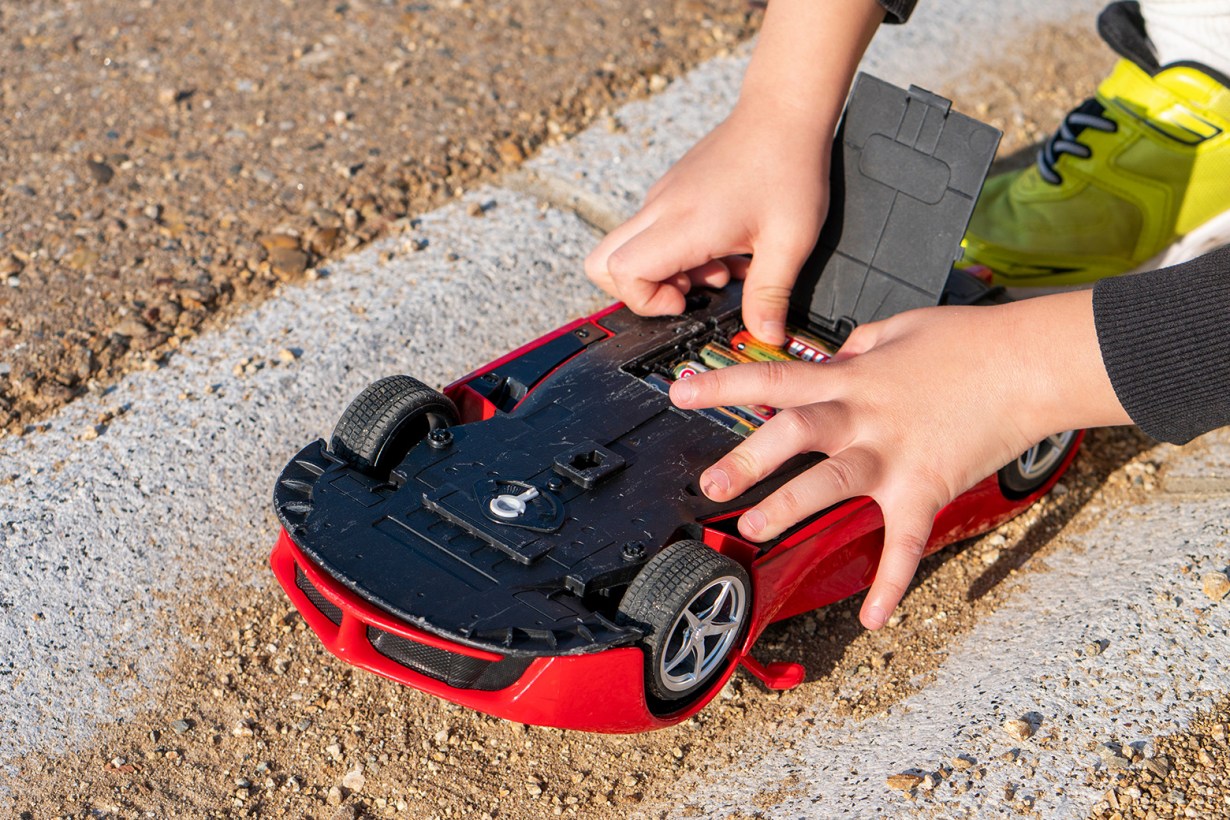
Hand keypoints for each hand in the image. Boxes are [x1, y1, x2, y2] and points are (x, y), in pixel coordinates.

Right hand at [584, 100, 829, 343]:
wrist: (784, 110)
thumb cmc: (788, 166)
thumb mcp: (791, 242)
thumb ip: (771, 295)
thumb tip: (766, 336)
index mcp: (684, 223)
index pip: (621, 271)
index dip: (644, 300)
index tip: (684, 302)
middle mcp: (662, 209)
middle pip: (601, 262)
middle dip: (634, 291)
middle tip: (684, 293)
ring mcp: (662, 197)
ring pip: (627, 247)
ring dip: (663, 271)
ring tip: (718, 268)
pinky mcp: (672, 190)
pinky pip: (652, 231)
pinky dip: (675, 251)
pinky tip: (723, 247)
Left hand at [669, 292, 1127, 628]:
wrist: (1032, 363)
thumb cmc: (970, 340)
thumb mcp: (899, 327)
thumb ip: (858, 347)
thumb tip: (833, 357)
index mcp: (851, 378)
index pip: (774, 380)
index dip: (723, 385)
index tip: (678, 392)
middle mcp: (864, 418)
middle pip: (793, 436)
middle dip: (747, 461)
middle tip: (710, 486)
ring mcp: (895, 455)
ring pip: (833, 485)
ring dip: (791, 509)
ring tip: (753, 532)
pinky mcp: (927, 488)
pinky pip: (905, 543)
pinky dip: (890, 583)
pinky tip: (871, 619)